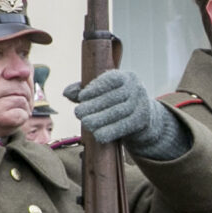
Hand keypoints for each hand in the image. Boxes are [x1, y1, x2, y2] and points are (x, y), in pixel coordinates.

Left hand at [66, 70, 189, 161]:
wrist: (144, 118)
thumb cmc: (117, 103)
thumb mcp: (103, 93)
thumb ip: (85, 91)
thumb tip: (66, 92)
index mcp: (126, 77)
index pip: (110, 80)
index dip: (95, 88)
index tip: (81, 97)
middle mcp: (136, 88)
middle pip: (113, 97)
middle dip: (94, 105)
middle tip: (78, 113)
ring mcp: (142, 104)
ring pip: (119, 112)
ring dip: (100, 119)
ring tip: (86, 123)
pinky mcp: (142, 120)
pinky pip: (125, 126)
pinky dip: (111, 131)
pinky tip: (99, 135)